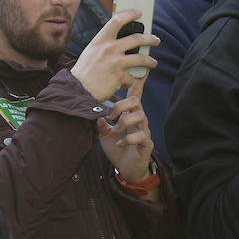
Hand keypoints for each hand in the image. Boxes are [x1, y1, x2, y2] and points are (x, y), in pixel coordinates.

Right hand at [71, 9, 159, 102]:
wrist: (78, 89)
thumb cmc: (84, 72)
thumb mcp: (91, 51)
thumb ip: (104, 45)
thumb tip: (120, 41)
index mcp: (100, 40)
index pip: (117, 20)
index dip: (130, 14)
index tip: (138, 13)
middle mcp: (109, 48)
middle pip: (137, 38)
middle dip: (150, 39)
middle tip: (155, 40)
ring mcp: (116, 62)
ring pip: (141, 58)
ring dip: (150, 61)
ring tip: (153, 63)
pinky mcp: (120, 76)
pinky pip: (132, 77)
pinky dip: (130, 80)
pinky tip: (127, 83)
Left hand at [97, 80, 156, 196]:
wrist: (126, 169)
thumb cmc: (117, 148)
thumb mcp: (104, 133)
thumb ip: (100, 121)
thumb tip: (92, 108)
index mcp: (129, 115)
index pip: (135, 95)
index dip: (138, 82)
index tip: (141, 69)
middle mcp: (139, 120)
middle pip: (136, 102)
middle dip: (122, 105)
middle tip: (110, 115)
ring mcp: (144, 131)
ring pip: (140, 116)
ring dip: (123, 122)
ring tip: (114, 132)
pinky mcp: (146, 144)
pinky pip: (141, 136)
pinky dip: (128, 139)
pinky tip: (120, 143)